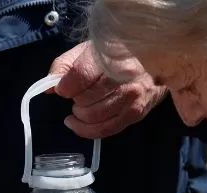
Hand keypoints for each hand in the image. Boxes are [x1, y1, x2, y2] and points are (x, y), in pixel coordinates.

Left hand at [48, 41, 167, 138]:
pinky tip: (78, 123)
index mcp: (111, 55)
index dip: (65, 86)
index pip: (79, 77)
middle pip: (85, 99)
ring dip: (80, 115)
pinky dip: (86, 130)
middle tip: (77, 94)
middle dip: (75, 99)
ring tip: (79, 107)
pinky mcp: (136, 113)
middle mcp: (123, 77)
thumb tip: (49, 86)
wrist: (157, 61)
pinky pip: (105, 130)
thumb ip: (65, 65)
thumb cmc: (117, 53)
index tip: (63, 87)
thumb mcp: (89, 49)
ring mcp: (132, 97)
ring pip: (93, 117)